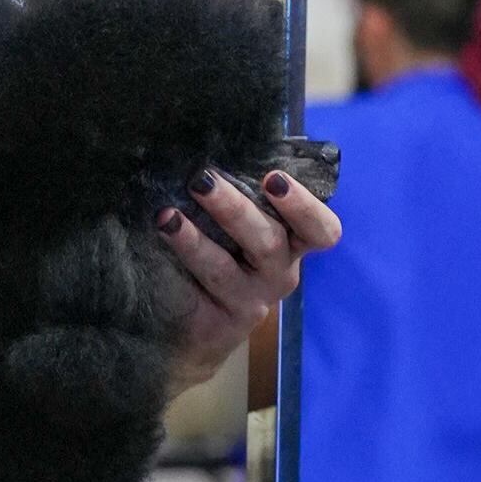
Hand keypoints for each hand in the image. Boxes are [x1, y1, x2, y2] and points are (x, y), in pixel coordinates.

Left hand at [157, 170, 340, 393]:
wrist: (198, 331)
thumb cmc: (226, 259)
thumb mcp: (244, 230)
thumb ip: (247, 199)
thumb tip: (217, 149)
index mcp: (294, 247)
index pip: (321, 231)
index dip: (303, 206)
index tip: (274, 179)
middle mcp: (278, 275)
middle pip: (268, 243)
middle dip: (234, 209)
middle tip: (203, 180)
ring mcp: (250, 302)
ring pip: (224, 269)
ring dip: (194, 239)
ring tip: (167, 216)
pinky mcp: (217, 324)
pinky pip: (194, 292)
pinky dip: (174, 264)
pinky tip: (158, 242)